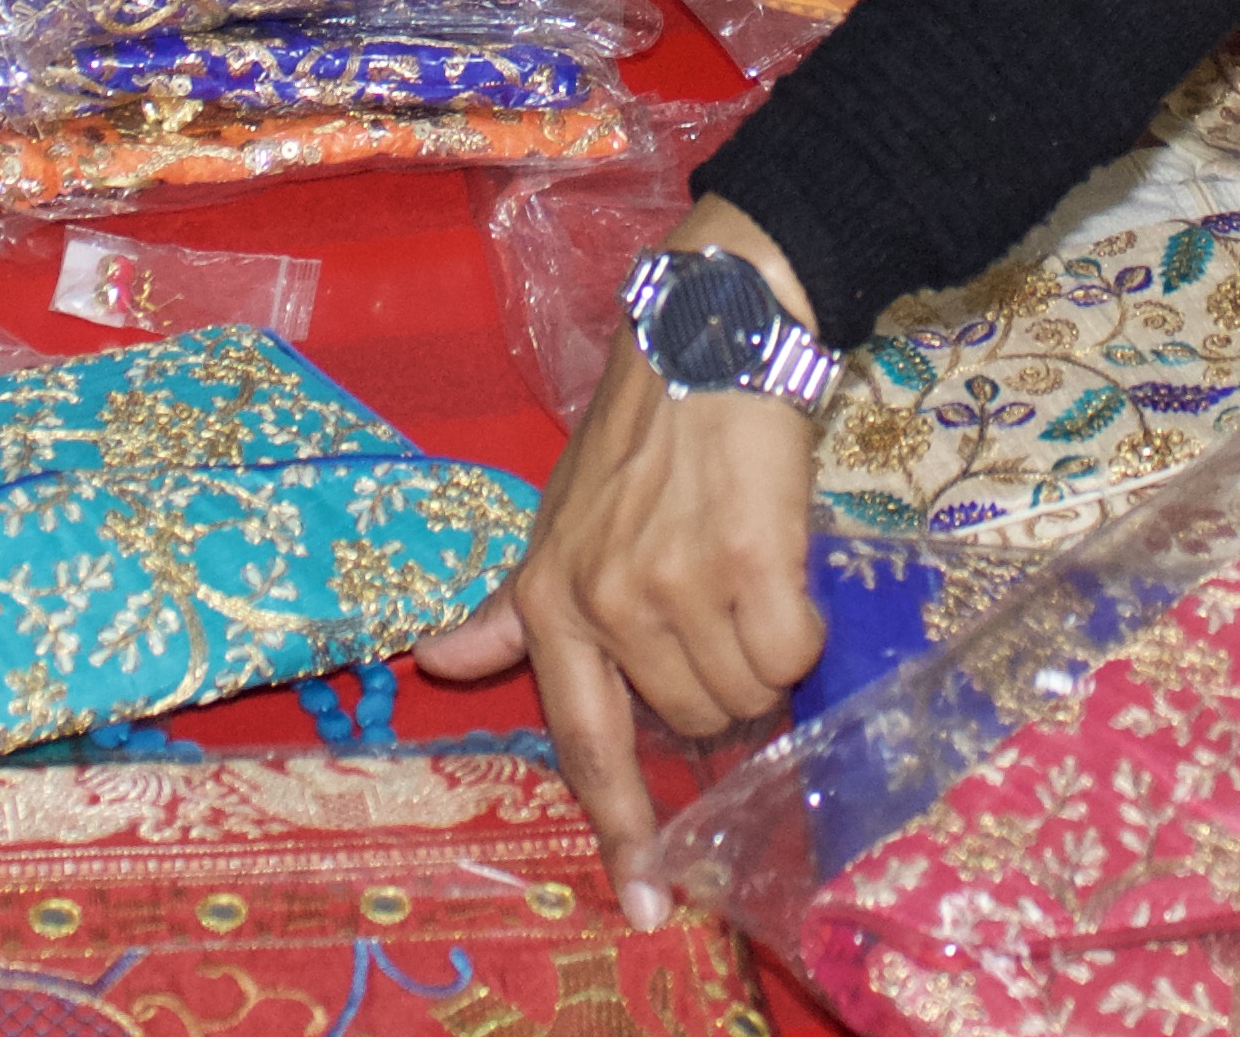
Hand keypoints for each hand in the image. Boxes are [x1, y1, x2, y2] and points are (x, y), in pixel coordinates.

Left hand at [416, 196, 824, 922]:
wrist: (714, 338)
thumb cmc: (639, 433)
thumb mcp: (556, 515)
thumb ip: (514, 605)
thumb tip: (435, 660)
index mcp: (552, 597)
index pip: (583, 740)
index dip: (619, 828)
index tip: (646, 901)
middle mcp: (606, 602)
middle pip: (692, 720)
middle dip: (723, 685)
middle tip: (725, 606)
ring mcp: (677, 585)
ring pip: (749, 692)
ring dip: (766, 654)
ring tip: (751, 574)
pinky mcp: (753, 564)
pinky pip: (795, 651)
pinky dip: (804, 625)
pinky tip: (786, 567)